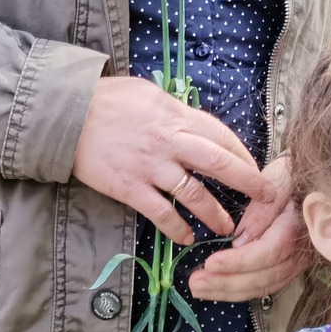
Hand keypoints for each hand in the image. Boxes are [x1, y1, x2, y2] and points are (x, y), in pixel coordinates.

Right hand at [72, 76, 277, 242]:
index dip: (244, 155)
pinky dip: (177, 228)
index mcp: (176, 115)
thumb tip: (200, 126)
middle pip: (220, 163)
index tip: (256, 170)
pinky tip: (187, 237)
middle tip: (267, 199)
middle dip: (249, 183)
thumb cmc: (107, 100)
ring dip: (216, 214)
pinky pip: (161, 213)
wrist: (63, 115)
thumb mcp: (149, 94)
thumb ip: (177, 112)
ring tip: (228, 227)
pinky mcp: (129, 187)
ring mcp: (150, 166)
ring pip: (195, 194)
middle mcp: (169, 141)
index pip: (222, 136)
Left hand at [187, 156, 306, 301]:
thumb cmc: (296, 174)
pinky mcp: (290, 266)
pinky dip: (242, 290)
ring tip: (199, 289)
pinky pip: (267, 284)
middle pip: (265, 276)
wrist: (319, 180)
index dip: (239, 262)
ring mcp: (297, 262)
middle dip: (228, 282)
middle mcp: (301, 251)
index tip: (210, 263)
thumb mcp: (279, 179)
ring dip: (230, 291)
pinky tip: (219, 289)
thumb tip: (241, 240)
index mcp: (299, 227)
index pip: (268, 253)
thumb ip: (263, 209)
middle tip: (194, 283)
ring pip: (265, 285)